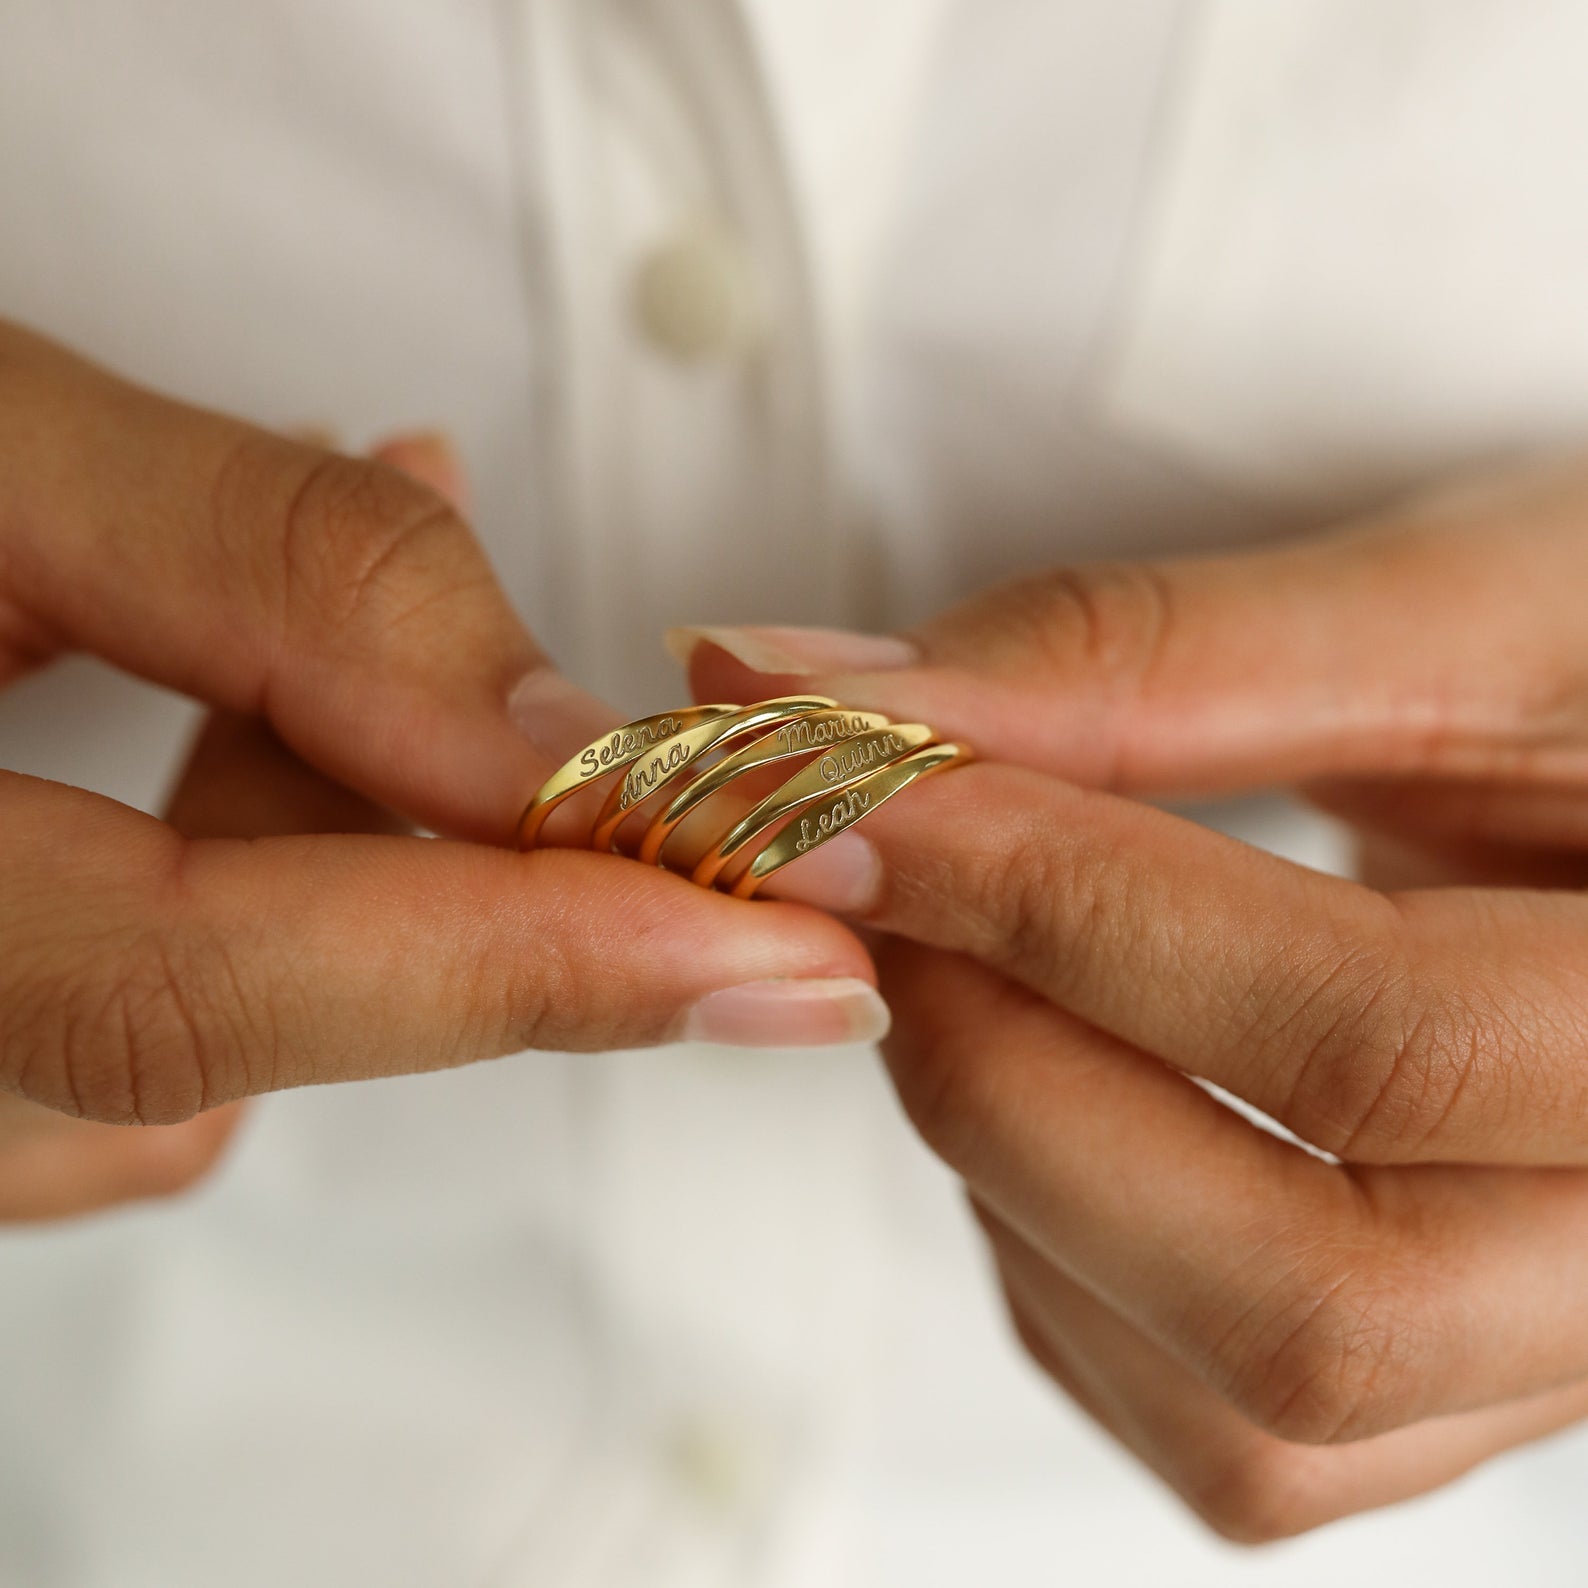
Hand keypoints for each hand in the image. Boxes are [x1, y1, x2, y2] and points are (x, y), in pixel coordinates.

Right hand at [0, 323, 881, 1220]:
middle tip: (617, 758)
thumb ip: (275, 581)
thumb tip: (553, 748)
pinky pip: (132, 1038)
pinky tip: (252, 734)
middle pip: (210, 1027)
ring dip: (330, 854)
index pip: (184, 980)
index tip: (763, 951)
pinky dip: (250, 889)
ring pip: (181, 1046)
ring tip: (344, 657)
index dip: (499, 961)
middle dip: (455, 885)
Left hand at [676, 457, 1587, 1537]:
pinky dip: (1053, 1248)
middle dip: (1008, 1079)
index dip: (1056, 908)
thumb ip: (1150, 656)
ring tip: (969, 956)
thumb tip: (823, 697)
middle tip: (876, 888)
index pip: (1369, 1037)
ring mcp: (1545, 1352)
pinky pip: (1210, 1426)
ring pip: (1240, 1417)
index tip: (842, 794)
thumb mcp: (1460, 617)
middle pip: (1302, 1308)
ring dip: (1015, 1172)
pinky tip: (1043, 1070)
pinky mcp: (1440, 1391)